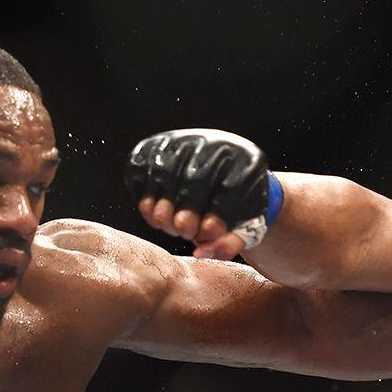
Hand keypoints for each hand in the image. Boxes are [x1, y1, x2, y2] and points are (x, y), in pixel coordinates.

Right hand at [126, 129, 269, 250]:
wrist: (223, 174)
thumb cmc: (236, 207)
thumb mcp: (245, 227)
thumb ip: (230, 243)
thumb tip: (201, 253)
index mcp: (249, 164)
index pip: (231, 190)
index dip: (213, 218)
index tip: (204, 233)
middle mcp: (219, 144)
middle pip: (195, 180)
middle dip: (185, 214)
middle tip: (183, 231)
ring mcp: (188, 139)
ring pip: (165, 173)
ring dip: (161, 207)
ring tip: (167, 224)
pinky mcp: (160, 143)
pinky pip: (142, 168)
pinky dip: (144, 194)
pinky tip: (153, 207)